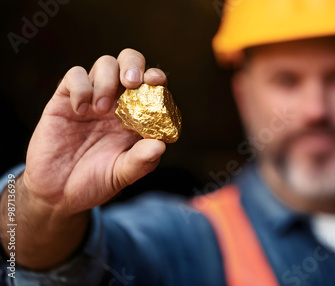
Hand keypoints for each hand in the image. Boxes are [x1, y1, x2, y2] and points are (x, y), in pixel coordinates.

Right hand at [23, 48, 166, 214]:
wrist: (57, 193)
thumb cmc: (95, 182)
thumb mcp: (122, 175)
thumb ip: (141, 161)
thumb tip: (160, 145)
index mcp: (137, 116)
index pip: (151, 85)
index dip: (156, 77)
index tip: (155, 82)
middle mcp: (117, 102)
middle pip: (129, 63)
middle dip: (133, 65)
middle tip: (131, 83)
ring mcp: (92, 98)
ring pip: (105, 64)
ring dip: (107, 80)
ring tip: (102, 110)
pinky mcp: (65, 100)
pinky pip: (75, 76)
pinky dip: (81, 87)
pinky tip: (81, 110)